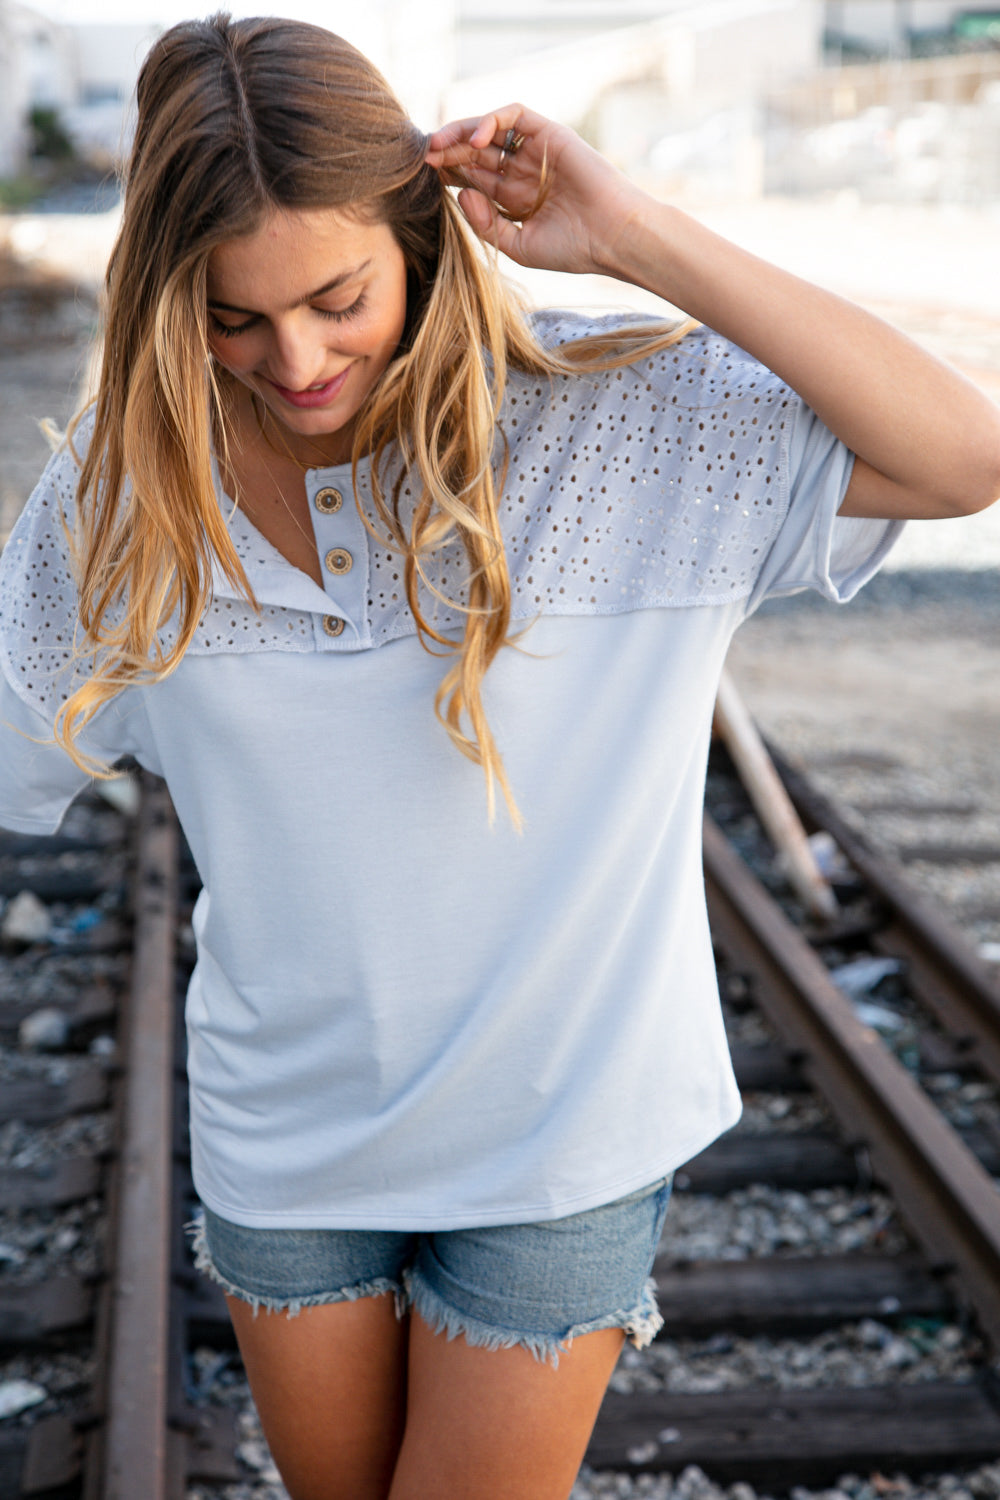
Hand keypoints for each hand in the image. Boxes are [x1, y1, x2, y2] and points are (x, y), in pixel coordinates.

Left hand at [424, 105, 647, 278]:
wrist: (613, 238)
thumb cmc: (573, 249)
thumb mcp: (518, 246)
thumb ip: (486, 224)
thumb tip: (461, 194)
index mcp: (515, 199)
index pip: (474, 177)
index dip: (449, 173)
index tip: (427, 176)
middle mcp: (523, 172)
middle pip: (477, 152)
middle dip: (449, 151)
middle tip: (426, 156)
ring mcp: (536, 152)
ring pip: (491, 131)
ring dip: (462, 132)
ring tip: (440, 144)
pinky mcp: (550, 134)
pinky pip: (516, 116)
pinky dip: (493, 120)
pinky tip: (476, 138)